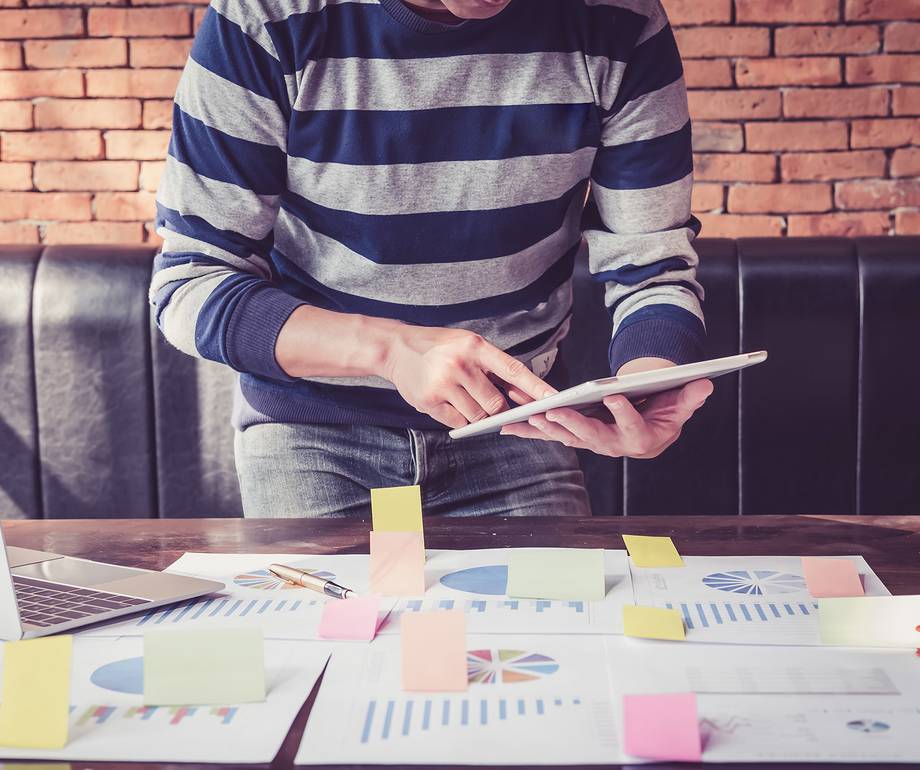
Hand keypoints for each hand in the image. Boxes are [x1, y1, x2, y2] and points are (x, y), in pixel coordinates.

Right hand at [382, 325, 555, 428]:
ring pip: (478, 417)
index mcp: (476, 347)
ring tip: (467, 400)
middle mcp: (460, 365)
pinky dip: (461, 420)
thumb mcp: (468, 345)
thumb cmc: (439, 346)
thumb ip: (493, 367)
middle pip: (496, 404)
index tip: (555, 400)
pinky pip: (458, 422)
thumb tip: (522, 395)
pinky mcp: (429, 401)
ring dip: (479, 416)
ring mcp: (444, 384)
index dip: (536, 387)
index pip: (514, 371)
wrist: (396, 348)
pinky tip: (451, 403)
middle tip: (497, 408)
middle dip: (500, 411)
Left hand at [500, 357, 712, 458]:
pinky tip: (508, 427)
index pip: (632, 425)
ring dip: (546, 427)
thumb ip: (691, 397)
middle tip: (553, 412)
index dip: (624, 412)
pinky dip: (530, 431)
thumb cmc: (664, 414)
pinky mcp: (575, 436)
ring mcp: (592, 442)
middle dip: (571, 424)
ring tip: (527, 415)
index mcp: (641, 439)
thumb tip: (705, 384)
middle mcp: (613, 445)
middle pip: (591, 436)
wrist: (651, 431)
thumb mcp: (681, 405)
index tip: (614, 396)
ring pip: (566, 436)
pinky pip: (551, 435)